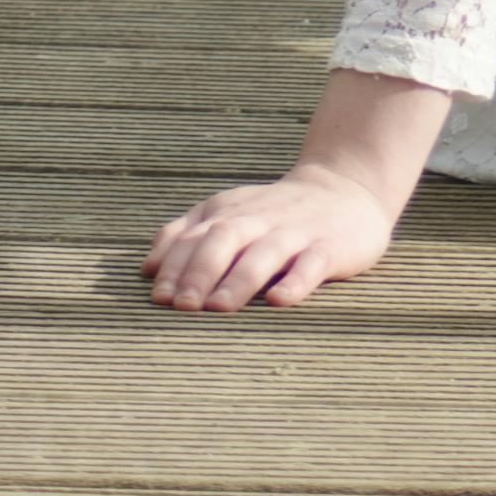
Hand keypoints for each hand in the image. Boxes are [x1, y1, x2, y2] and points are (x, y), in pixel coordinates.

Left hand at [145, 161, 393, 310]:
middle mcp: (261, 220)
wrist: (348, 188)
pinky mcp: (332, 247)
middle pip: (225, 239)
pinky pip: (313, 263)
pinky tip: (280, 300)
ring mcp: (298, 232)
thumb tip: (148, 267)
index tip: (158, 297)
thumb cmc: (276, 212)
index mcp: (232, 213)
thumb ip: (187, 234)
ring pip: (265, 253)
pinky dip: (296, 281)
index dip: (175, 266)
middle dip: (200, 271)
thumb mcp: (229, 212)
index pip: (196, 236)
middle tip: (183, 306)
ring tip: (219, 307)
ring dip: (240, 279)